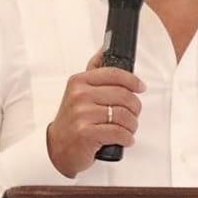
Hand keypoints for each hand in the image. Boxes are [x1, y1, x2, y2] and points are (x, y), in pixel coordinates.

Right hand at [46, 49, 145, 177]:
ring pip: (123, 115)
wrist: (56, 148)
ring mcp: (82, 114)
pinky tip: (125, 138)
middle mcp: (79, 96)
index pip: (113, 74)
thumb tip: (103, 49)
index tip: (140, 87)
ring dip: (132, 124)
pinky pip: (118, 132)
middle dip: (135, 107)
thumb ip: (93, 71)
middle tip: (134, 113)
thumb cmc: (71, 120)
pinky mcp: (87, 134)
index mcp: (79, 82)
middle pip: (123, 95)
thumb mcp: (77, 91)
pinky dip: (127, 137)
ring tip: (128, 128)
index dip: (132, 80)